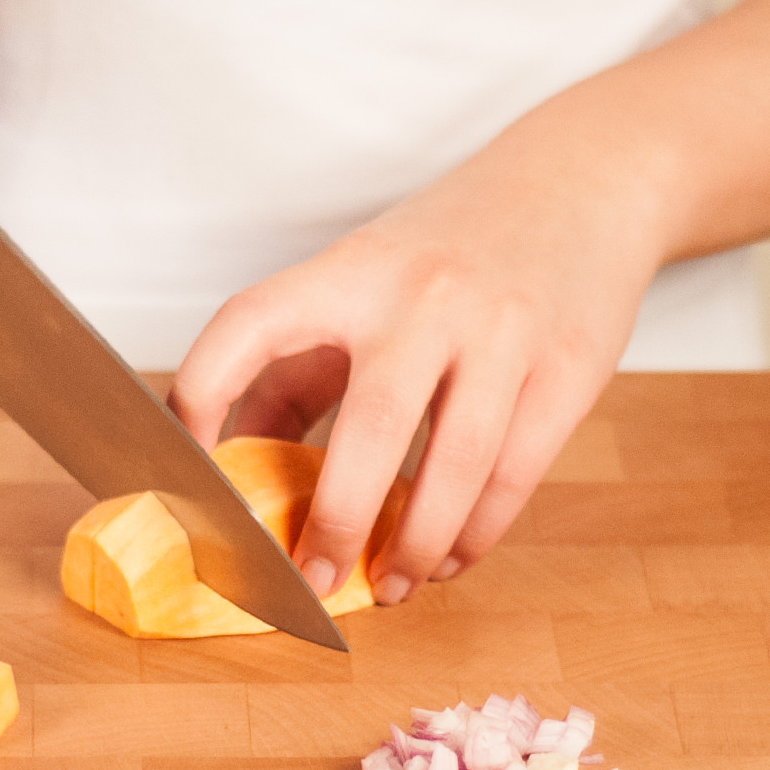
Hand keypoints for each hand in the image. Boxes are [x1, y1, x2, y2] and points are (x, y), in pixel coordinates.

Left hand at [170, 108, 675, 603]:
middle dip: (337, 523)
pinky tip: (450, 557)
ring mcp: (503, 330)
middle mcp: (424, 296)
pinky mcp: (568, 366)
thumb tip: (235, 472)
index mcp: (349, 272)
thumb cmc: (450, 247)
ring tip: (390, 587)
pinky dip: (477, 533)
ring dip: (417, 547)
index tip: (187, 470)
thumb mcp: (358, 284)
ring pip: (456, 469)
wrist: (581, 182)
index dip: (201, 394)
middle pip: (371, 430)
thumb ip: (294, 373)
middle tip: (314, 580)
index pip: (249, 325)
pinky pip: (515, 474)